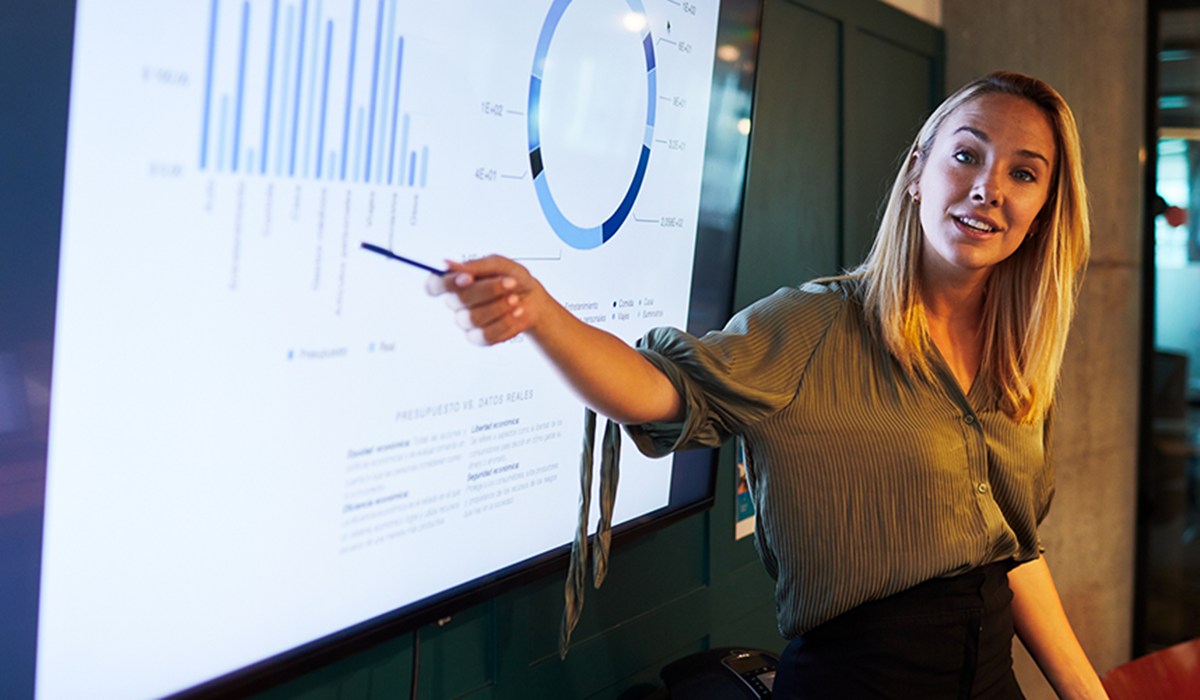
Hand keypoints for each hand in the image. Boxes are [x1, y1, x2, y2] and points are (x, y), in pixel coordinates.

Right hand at [425, 255, 551, 344]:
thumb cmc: (513, 280)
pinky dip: (506, 322)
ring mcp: (466, 322)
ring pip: (474, 318)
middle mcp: (457, 303)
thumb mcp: (499, 265)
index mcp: (456, 281)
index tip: (466, 278)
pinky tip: (516, 313)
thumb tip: (450, 265)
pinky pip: (486, 335)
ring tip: (515, 299)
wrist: (533, 300)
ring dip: (500, 306)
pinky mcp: (479, 337)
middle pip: (459, 299)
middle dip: (489, 290)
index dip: (445, 283)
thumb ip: (476, 266)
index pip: (434, 285)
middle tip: (510, 283)